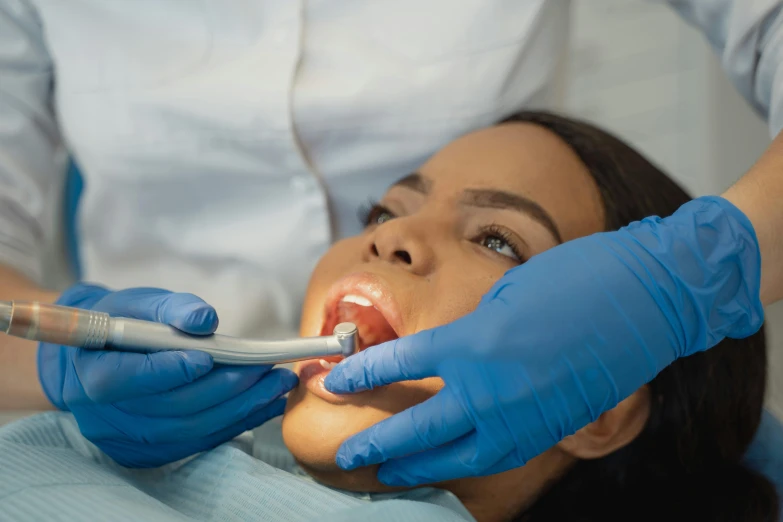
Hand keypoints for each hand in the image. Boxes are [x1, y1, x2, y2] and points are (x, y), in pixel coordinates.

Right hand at [38, 284, 297, 467]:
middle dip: (226, 388)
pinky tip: (265, 404)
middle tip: (268, 369)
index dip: (169, 371)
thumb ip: (171, 308)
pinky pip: (199, 442)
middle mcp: (104, 416)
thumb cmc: (123, 322)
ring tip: (278, 384)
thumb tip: (205, 320)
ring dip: (241, 408)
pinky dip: (237, 423)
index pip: (126, 380)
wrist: (101, 357)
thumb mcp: (139, 303)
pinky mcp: (152, 452)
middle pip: (171, 408)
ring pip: (190, 430)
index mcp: (91, 373)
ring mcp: (128, 441)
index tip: (209, 357)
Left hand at [324, 196, 763, 485]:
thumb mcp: (504, 295)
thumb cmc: (575, 279)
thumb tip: (444, 355)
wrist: (646, 298)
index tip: (333, 382)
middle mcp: (491, 389)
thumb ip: (468, 332)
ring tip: (388, 473)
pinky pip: (495, 457)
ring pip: (456, 457)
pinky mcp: (549, 431)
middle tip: (346, 455)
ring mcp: (522, 418)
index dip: (361, 375)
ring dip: (417, 466)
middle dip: (377, 445)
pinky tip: (449, 463)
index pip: (400, 365)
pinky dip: (464, 464)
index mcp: (473, 343)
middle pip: (418, 429)